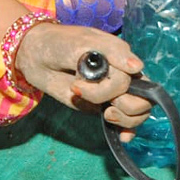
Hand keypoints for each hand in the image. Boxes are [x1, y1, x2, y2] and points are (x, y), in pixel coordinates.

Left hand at [16, 23, 152, 131]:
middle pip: (142, 100)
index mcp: (122, 59)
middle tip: (102, 104)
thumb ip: (112, 53)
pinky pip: (123, 122)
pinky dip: (127, 130)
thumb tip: (137, 67)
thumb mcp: (85, 42)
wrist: (38, 56)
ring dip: (124, 118)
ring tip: (104, 113)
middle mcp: (121, 76)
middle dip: (124, 106)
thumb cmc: (60, 43)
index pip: (135, 80)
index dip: (116, 89)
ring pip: (137, 112)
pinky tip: (122, 137)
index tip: (82, 84)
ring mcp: (111, 94)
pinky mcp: (100, 107)